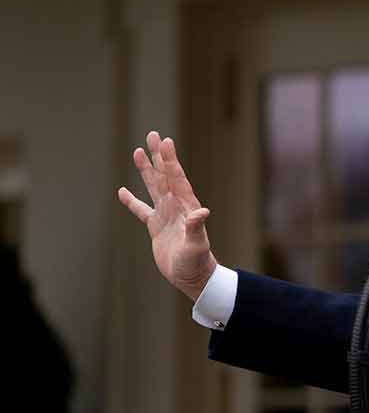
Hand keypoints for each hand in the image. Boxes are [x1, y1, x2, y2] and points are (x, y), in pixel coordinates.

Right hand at [118, 131, 216, 300]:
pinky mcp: (157, 227)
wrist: (193, 278)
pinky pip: (142, 210)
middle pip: (165, 176)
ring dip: (146, 170)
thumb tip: (202, 212)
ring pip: (153, 188)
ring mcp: (166, 216)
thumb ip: (196, 228)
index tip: (165, 141)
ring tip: (138, 151)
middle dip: (158, 156)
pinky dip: (132, 202)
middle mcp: (176, 207)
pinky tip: (122, 191)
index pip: (177, 179)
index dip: (170, 161)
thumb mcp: (196, 246)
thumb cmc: (197, 263)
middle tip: (152, 134)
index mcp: (186, 208)